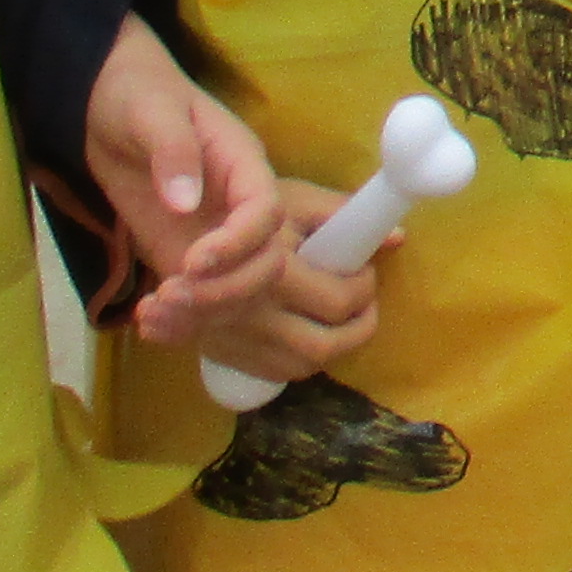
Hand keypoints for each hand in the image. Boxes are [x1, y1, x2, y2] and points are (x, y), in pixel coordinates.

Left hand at [83, 19, 283, 341]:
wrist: (106, 107)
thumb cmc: (138, 94)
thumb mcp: (151, 110)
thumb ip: (172, 151)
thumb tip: (185, 202)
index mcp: (244, 166)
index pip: (266, 213)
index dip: (239, 244)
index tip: (193, 261)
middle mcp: (237, 210)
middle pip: (264, 264)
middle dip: (224, 291)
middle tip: (171, 296)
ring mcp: (213, 239)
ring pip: (238, 293)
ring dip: (202, 315)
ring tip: (153, 315)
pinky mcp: (182, 259)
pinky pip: (199, 303)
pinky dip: (180, 324)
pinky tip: (148, 326)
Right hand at [182, 185, 377, 391]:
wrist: (174, 230)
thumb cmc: (237, 206)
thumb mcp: (290, 198)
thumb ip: (341, 214)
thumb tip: (397, 238)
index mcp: (275, 272)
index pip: (339, 301)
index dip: (364, 290)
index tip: (364, 273)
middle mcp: (255, 313)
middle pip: (325, 345)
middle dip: (358, 325)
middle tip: (361, 299)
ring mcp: (237, 339)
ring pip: (303, 365)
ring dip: (336, 346)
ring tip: (345, 318)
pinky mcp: (225, 354)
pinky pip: (276, 373)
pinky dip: (304, 359)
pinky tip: (311, 333)